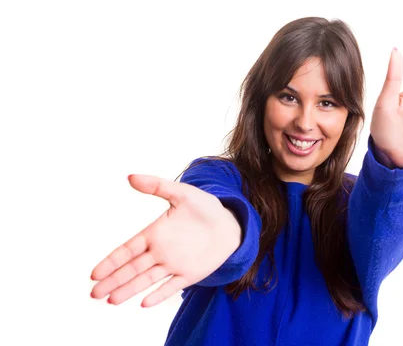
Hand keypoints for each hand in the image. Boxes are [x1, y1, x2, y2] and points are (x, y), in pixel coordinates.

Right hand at [90, 174, 241, 306]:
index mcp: (155, 233)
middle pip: (131, 269)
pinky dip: (159, 294)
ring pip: (146, 280)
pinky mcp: (190, 274)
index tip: (94, 273)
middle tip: (94, 293)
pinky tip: (144, 302)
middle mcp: (160, 251)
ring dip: (129, 290)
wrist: (232, 223)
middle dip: (112, 281)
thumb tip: (131, 177)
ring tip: (111, 301)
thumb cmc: (206, 207)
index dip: (111, 261)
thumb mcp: (182, 193)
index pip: (127, 250)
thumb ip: (158, 186)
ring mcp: (174, 264)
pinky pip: (172, 286)